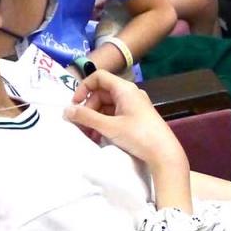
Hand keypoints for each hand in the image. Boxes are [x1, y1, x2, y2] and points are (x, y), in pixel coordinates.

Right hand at [64, 70, 186, 171]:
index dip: (84, 87)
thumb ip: (86, 117)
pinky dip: (104, 123)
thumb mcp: (109, 126)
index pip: (99, 77)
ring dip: (95, 119)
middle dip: (88, 109)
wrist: (164, 153)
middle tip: (79, 126)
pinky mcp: (136, 117)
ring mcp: (133, 105)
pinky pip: (115, 115)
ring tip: (88, 135)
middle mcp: (129, 93)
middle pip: (101, 93)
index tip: (74, 104)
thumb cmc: (138, 135)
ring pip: (107, 106)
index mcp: (124, 89)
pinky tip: (99, 137)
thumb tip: (66, 110)